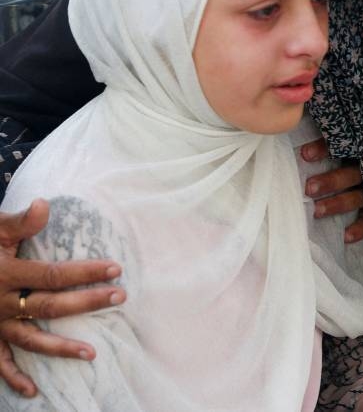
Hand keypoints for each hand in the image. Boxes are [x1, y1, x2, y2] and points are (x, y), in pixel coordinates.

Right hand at [0, 199, 125, 396]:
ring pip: (30, 339)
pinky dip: (12, 378)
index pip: (52, 275)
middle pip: (49, 306)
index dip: (85, 271)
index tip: (115, 268)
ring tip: (92, 353)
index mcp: (6, 274)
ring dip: (59, 348)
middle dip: (86, 302)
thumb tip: (45, 205)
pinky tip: (33, 390)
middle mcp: (1, 302)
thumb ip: (20, 222)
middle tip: (119, 297)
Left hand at [300, 139, 362, 242]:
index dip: (325, 150)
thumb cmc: (343, 158)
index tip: (305, 154)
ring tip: (317, 211)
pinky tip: (345, 235)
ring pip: (357, 197)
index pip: (344, 148)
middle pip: (351, 174)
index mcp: (358, 151)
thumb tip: (299, 140)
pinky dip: (360, 229)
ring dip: (338, 204)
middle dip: (331, 182)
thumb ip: (323, 143)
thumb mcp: (341, 147)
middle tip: (309, 188)